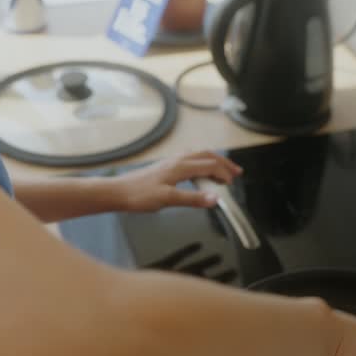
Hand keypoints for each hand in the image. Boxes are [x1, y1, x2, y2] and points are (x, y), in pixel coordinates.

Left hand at [115, 151, 241, 213]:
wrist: (118, 191)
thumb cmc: (139, 195)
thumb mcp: (168, 199)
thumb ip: (193, 199)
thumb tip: (215, 199)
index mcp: (181, 167)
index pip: (210, 166)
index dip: (223, 174)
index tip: (232, 185)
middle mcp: (178, 160)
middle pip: (207, 156)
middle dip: (224, 163)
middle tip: (237, 172)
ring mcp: (171, 162)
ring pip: (199, 155)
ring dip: (213, 161)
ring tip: (223, 170)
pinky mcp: (166, 166)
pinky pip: (190, 158)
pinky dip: (202, 162)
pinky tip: (199, 170)